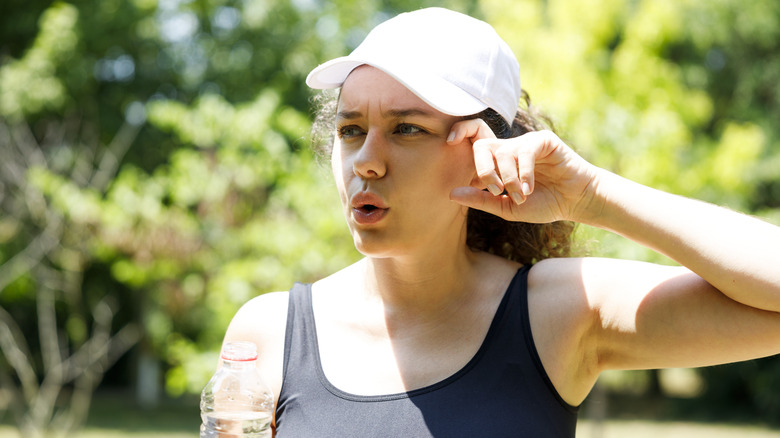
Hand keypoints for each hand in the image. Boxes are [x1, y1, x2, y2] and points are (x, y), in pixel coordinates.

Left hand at [447, 119, 598, 223]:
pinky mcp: (543, 141)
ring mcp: (526, 143)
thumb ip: (481, 200)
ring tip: (521, 196)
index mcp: (498, 161)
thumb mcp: (506, 207)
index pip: (474, 142)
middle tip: (496, 191)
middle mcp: (510, 148)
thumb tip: (451, 194)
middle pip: (483, 146)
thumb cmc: (542, 205)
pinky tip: (529, 188)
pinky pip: (525, 151)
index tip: (449, 141)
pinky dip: (524, 172)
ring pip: (503, 153)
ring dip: (509, 179)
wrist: (574, 202)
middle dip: (484, 170)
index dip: (461, 133)